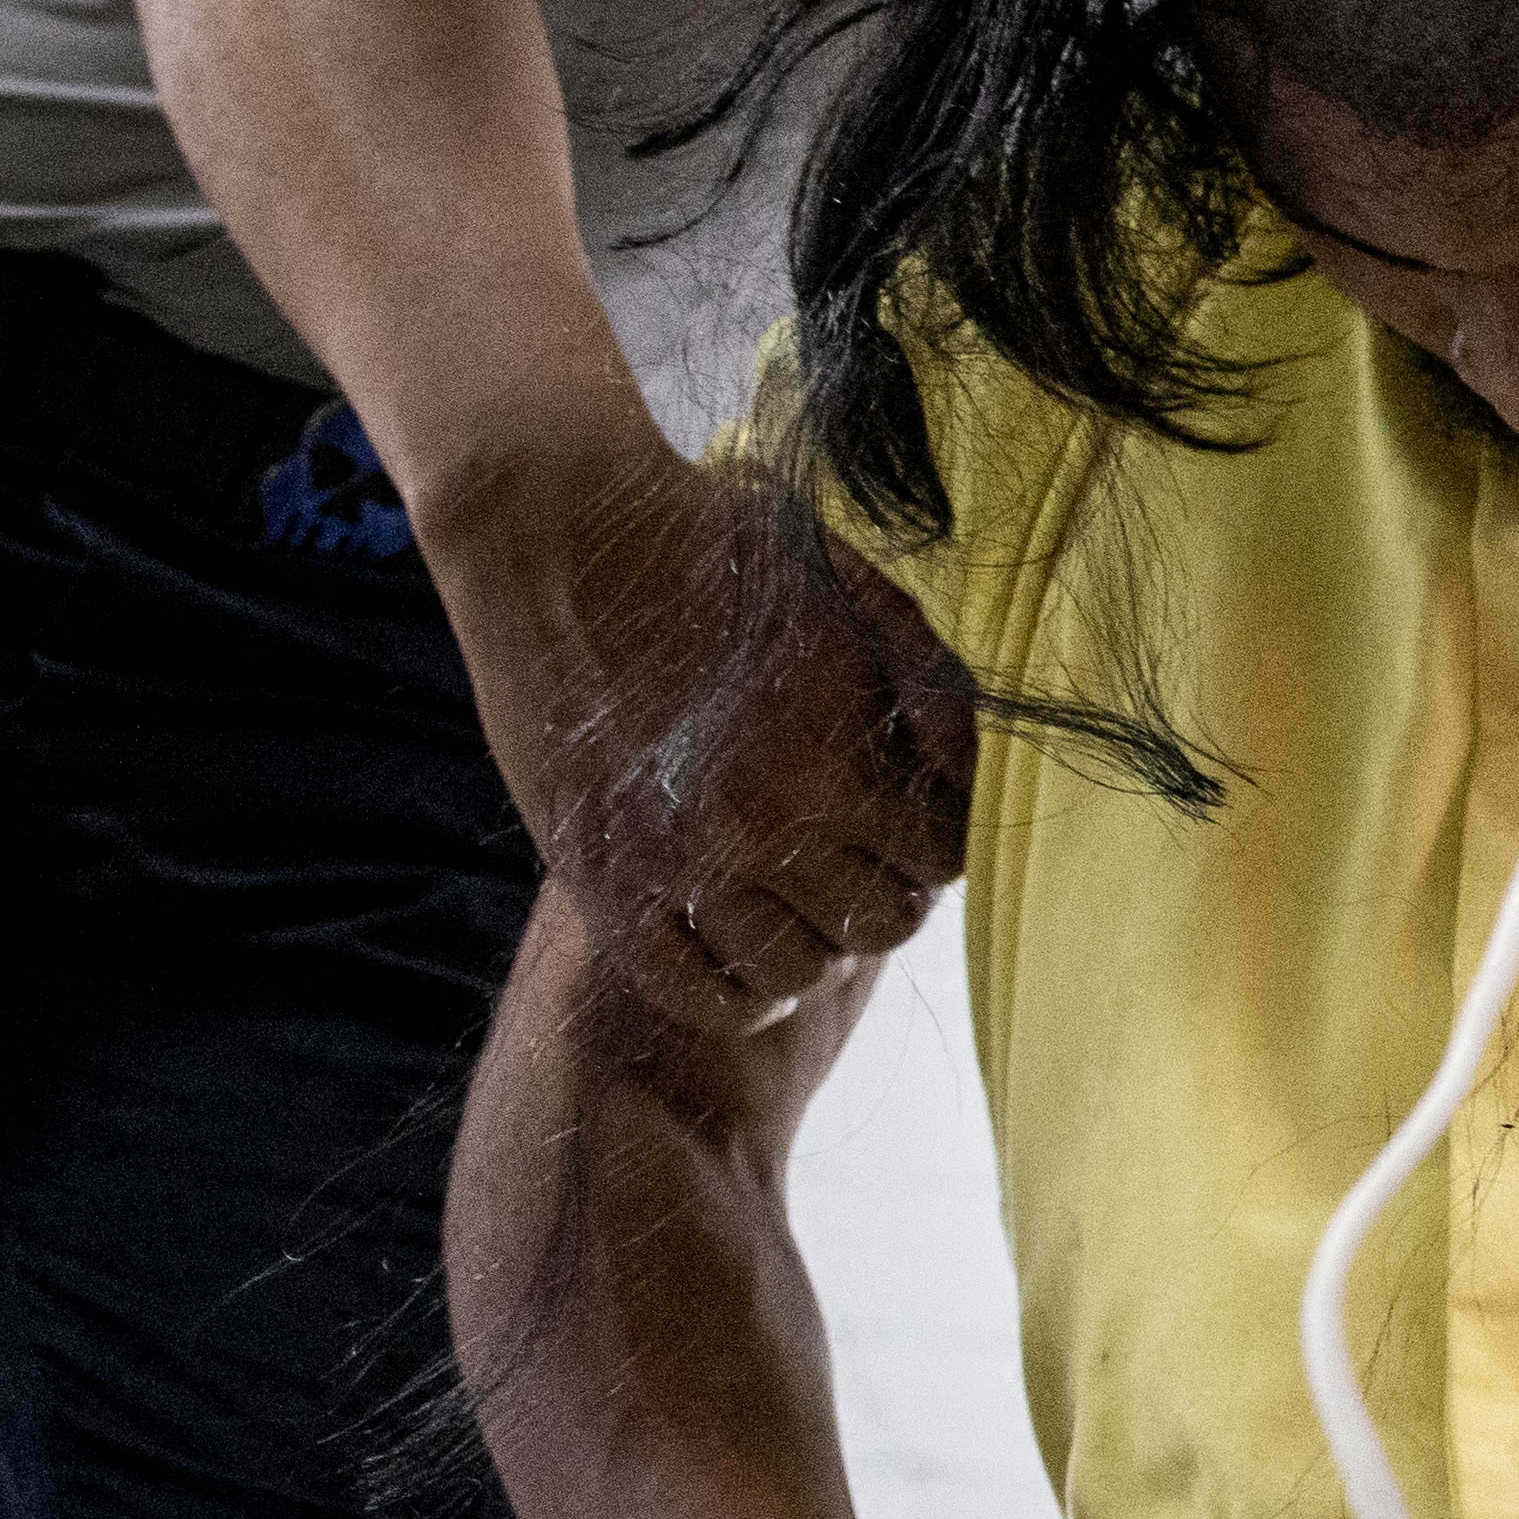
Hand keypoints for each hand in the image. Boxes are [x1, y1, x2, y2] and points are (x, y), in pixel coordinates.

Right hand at [417, 443, 970, 1028]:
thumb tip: (961, 783)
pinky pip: (694, 990)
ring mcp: (674, 859)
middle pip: (881, 921)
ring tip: (796, 895)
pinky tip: (740, 944)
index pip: (942, 859)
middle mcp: (760, 819)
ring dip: (814, 940)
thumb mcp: (859, 593)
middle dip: (882, 889)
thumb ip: (934, 690)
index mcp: (835, 754)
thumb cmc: (720, 547)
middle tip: (847, 853)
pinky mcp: (600, 878)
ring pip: (796, 969)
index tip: (902, 819)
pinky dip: (735, 988)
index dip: (933, 842)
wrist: (558, 528)